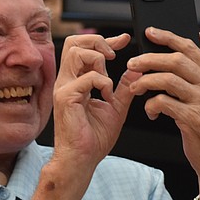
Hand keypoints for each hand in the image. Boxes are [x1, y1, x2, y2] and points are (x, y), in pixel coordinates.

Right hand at [52, 33, 137, 167]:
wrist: (82, 159)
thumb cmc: (92, 139)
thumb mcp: (115, 108)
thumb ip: (124, 88)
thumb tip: (136, 70)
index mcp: (75, 81)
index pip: (83, 48)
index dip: (105, 40)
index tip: (124, 40)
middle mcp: (66, 81)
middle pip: (74, 42)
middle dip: (98, 42)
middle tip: (114, 55)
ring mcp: (63, 88)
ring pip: (77, 52)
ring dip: (99, 60)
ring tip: (107, 80)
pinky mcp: (65, 98)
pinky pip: (86, 77)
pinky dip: (102, 82)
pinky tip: (106, 96)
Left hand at [126, 28, 199, 181]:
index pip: (189, 47)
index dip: (167, 37)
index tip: (148, 32)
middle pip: (175, 61)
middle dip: (149, 59)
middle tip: (131, 64)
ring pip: (167, 80)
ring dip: (145, 82)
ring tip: (135, 88)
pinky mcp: (194, 119)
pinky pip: (164, 103)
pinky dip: (151, 105)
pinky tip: (151, 112)